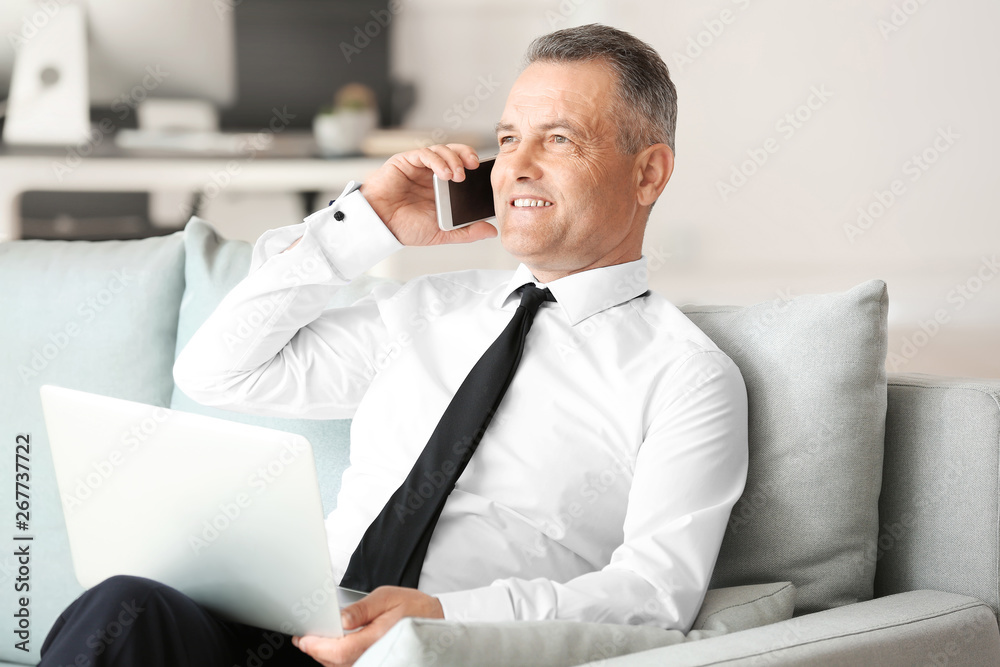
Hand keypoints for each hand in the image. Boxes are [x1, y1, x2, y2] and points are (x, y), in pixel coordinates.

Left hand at [291, 586, 443, 665]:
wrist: (437, 620)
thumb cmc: (414, 607)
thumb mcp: (387, 597)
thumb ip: (362, 609)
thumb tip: (341, 618)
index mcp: (376, 639)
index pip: (337, 651)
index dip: (316, 646)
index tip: (303, 639)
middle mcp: (375, 655)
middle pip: (335, 662)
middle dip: (316, 651)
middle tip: (303, 639)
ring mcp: (377, 661)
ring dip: (325, 657)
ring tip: (315, 643)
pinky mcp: (378, 662)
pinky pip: (351, 666)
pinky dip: (337, 660)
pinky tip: (333, 649)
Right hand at [360, 144, 497, 246]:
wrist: (381, 226)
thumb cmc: (406, 228)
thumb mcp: (442, 233)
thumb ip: (467, 232)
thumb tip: (491, 231)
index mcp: (442, 188)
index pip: (463, 168)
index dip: (474, 166)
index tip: (486, 174)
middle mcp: (432, 175)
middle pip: (454, 153)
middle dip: (467, 155)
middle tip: (475, 165)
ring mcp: (419, 167)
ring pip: (441, 150)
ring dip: (453, 159)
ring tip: (458, 175)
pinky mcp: (405, 161)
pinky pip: (425, 153)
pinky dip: (437, 160)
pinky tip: (445, 173)